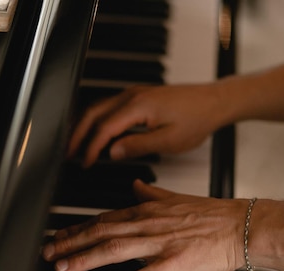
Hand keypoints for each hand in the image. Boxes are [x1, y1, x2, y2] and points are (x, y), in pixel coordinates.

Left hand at [42, 180, 247, 270]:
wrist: (240, 226)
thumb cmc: (210, 214)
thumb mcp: (174, 198)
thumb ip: (150, 193)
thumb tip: (134, 185)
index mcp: (144, 211)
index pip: (103, 219)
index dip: (77, 228)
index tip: (58, 236)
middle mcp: (146, 225)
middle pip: (100, 233)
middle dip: (70, 242)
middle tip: (47, 252)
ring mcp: (159, 243)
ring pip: (113, 250)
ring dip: (85, 258)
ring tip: (63, 268)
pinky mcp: (174, 262)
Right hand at [69, 84, 224, 166]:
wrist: (213, 102)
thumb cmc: (197, 119)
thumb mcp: (169, 140)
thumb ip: (138, 145)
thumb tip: (112, 152)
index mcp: (138, 106)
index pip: (104, 128)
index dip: (91, 147)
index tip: (85, 163)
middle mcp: (131, 95)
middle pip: (93, 113)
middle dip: (77, 134)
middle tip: (69, 155)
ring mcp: (133, 93)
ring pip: (98, 108)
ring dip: (85, 127)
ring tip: (77, 147)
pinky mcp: (137, 96)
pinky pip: (108, 107)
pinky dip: (96, 121)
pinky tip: (96, 135)